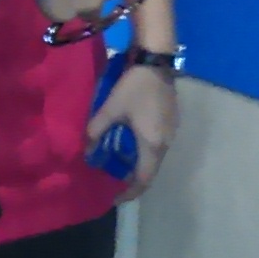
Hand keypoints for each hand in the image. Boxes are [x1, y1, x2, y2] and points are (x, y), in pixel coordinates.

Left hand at [87, 63, 177, 202]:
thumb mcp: (110, 109)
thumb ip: (96, 131)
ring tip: (118, 159)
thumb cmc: (134, 87)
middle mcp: (167, 142)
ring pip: (155, 155)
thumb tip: (86, 151)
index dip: (130, 192)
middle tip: (112, 178)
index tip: (115, 198)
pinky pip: (158, 142)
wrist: (156, 59)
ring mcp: (172, 130)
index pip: (144, 180)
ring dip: (138, 161)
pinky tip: (130, 139)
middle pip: (151, 169)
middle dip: (132, 177)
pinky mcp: (172, 119)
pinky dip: (144, 148)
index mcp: (153, 145)